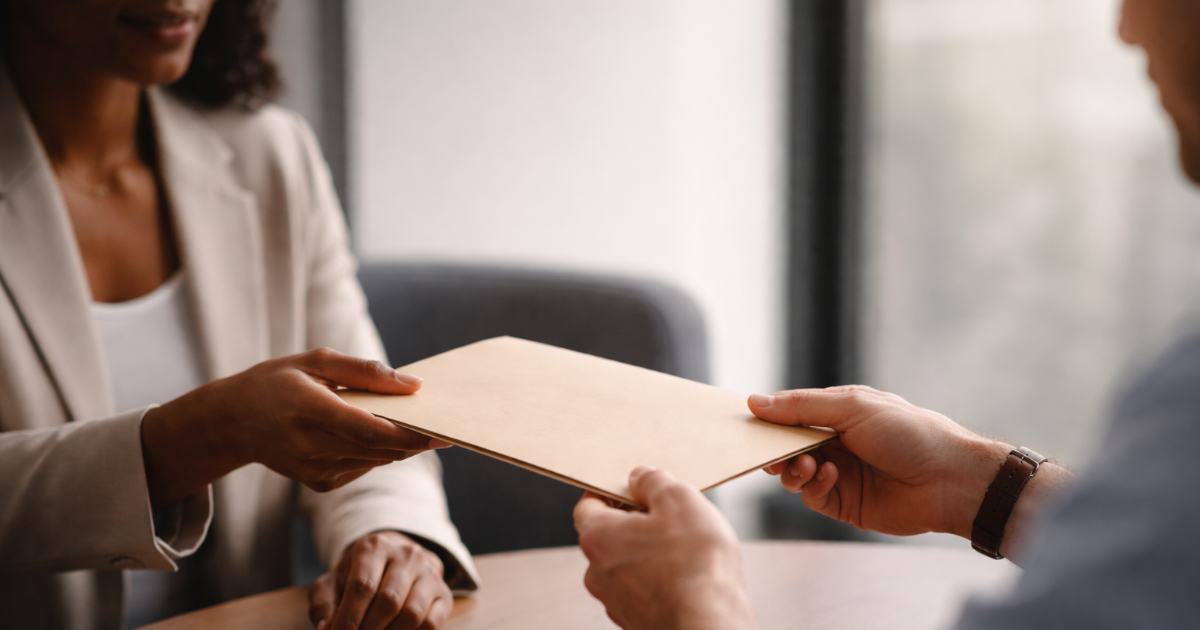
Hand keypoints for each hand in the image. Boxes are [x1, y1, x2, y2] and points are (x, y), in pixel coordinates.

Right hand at [142, 348, 448, 508]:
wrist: (232, 422)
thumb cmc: (276, 381)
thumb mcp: (316, 361)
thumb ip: (366, 373)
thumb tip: (413, 385)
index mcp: (310, 411)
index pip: (372, 430)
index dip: (411, 433)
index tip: (443, 427)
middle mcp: (313, 447)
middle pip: (382, 449)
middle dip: (418, 438)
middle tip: (447, 422)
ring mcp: (316, 470)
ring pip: (378, 460)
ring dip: (404, 445)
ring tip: (423, 424)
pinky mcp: (320, 483)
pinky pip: (365, 466)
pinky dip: (380, 451)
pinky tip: (383, 433)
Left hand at [309, 531, 452, 629]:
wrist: (395, 561)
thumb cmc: (359, 575)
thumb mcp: (335, 582)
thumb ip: (324, 605)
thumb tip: (327, 628)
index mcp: (375, 547)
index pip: (363, 586)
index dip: (349, 618)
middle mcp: (407, 555)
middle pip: (388, 601)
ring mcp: (429, 573)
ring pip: (412, 614)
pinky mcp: (443, 593)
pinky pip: (431, 623)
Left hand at [573, 467, 758, 629]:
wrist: (709, 625)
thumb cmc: (694, 565)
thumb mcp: (679, 499)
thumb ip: (653, 481)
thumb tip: (641, 478)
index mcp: (598, 538)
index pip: (588, 504)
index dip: (611, 491)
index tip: (633, 486)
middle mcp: (598, 573)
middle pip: (609, 535)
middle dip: (636, 522)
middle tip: (669, 515)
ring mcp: (617, 602)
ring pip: (628, 564)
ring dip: (649, 552)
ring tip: (685, 548)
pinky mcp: (638, 621)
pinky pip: (644, 589)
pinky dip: (660, 579)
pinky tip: (688, 575)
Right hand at [754, 386, 1073, 560]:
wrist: (949, 479)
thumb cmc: (908, 432)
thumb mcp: (852, 407)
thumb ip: (801, 406)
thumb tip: (754, 402)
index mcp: (837, 413)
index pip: (790, 414)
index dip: (768, 419)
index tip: (746, 423)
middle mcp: (834, 443)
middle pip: (786, 446)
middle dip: (774, 448)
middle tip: (767, 451)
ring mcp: (838, 473)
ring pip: (793, 473)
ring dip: (792, 468)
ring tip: (807, 464)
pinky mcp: (843, 503)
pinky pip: (812, 495)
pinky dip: (813, 485)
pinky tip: (828, 476)